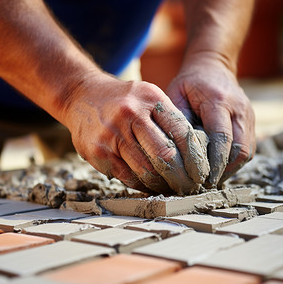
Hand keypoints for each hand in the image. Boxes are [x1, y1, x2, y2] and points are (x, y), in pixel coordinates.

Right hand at [61, 73, 209, 194]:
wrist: (81, 95)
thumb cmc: (123, 100)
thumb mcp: (149, 97)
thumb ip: (170, 120)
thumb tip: (195, 154)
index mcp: (150, 98)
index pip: (182, 133)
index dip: (195, 158)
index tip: (201, 172)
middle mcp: (130, 114)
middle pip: (165, 156)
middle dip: (181, 177)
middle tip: (190, 187)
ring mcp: (112, 134)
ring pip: (146, 171)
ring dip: (163, 185)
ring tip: (172, 188)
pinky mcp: (98, 152)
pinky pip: (127, 177)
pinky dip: (142, 185)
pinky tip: (151, 185)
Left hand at [167, 53, 255, 187]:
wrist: (213, 67)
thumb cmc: (189, 83)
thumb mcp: (176, 95)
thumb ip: (178, 121)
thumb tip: (176, 153)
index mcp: (219, 100)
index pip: (222, 137)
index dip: (214, 162)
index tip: (203, 180)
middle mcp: (240, 109)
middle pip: (240, 149)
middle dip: (224, 170)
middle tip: (205, 185)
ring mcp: (249, 116)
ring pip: (247, 152)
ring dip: (230, 168)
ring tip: (211, 179)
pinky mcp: (251, 123)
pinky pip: (248, 149)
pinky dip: (234, 162)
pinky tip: (219, 168)